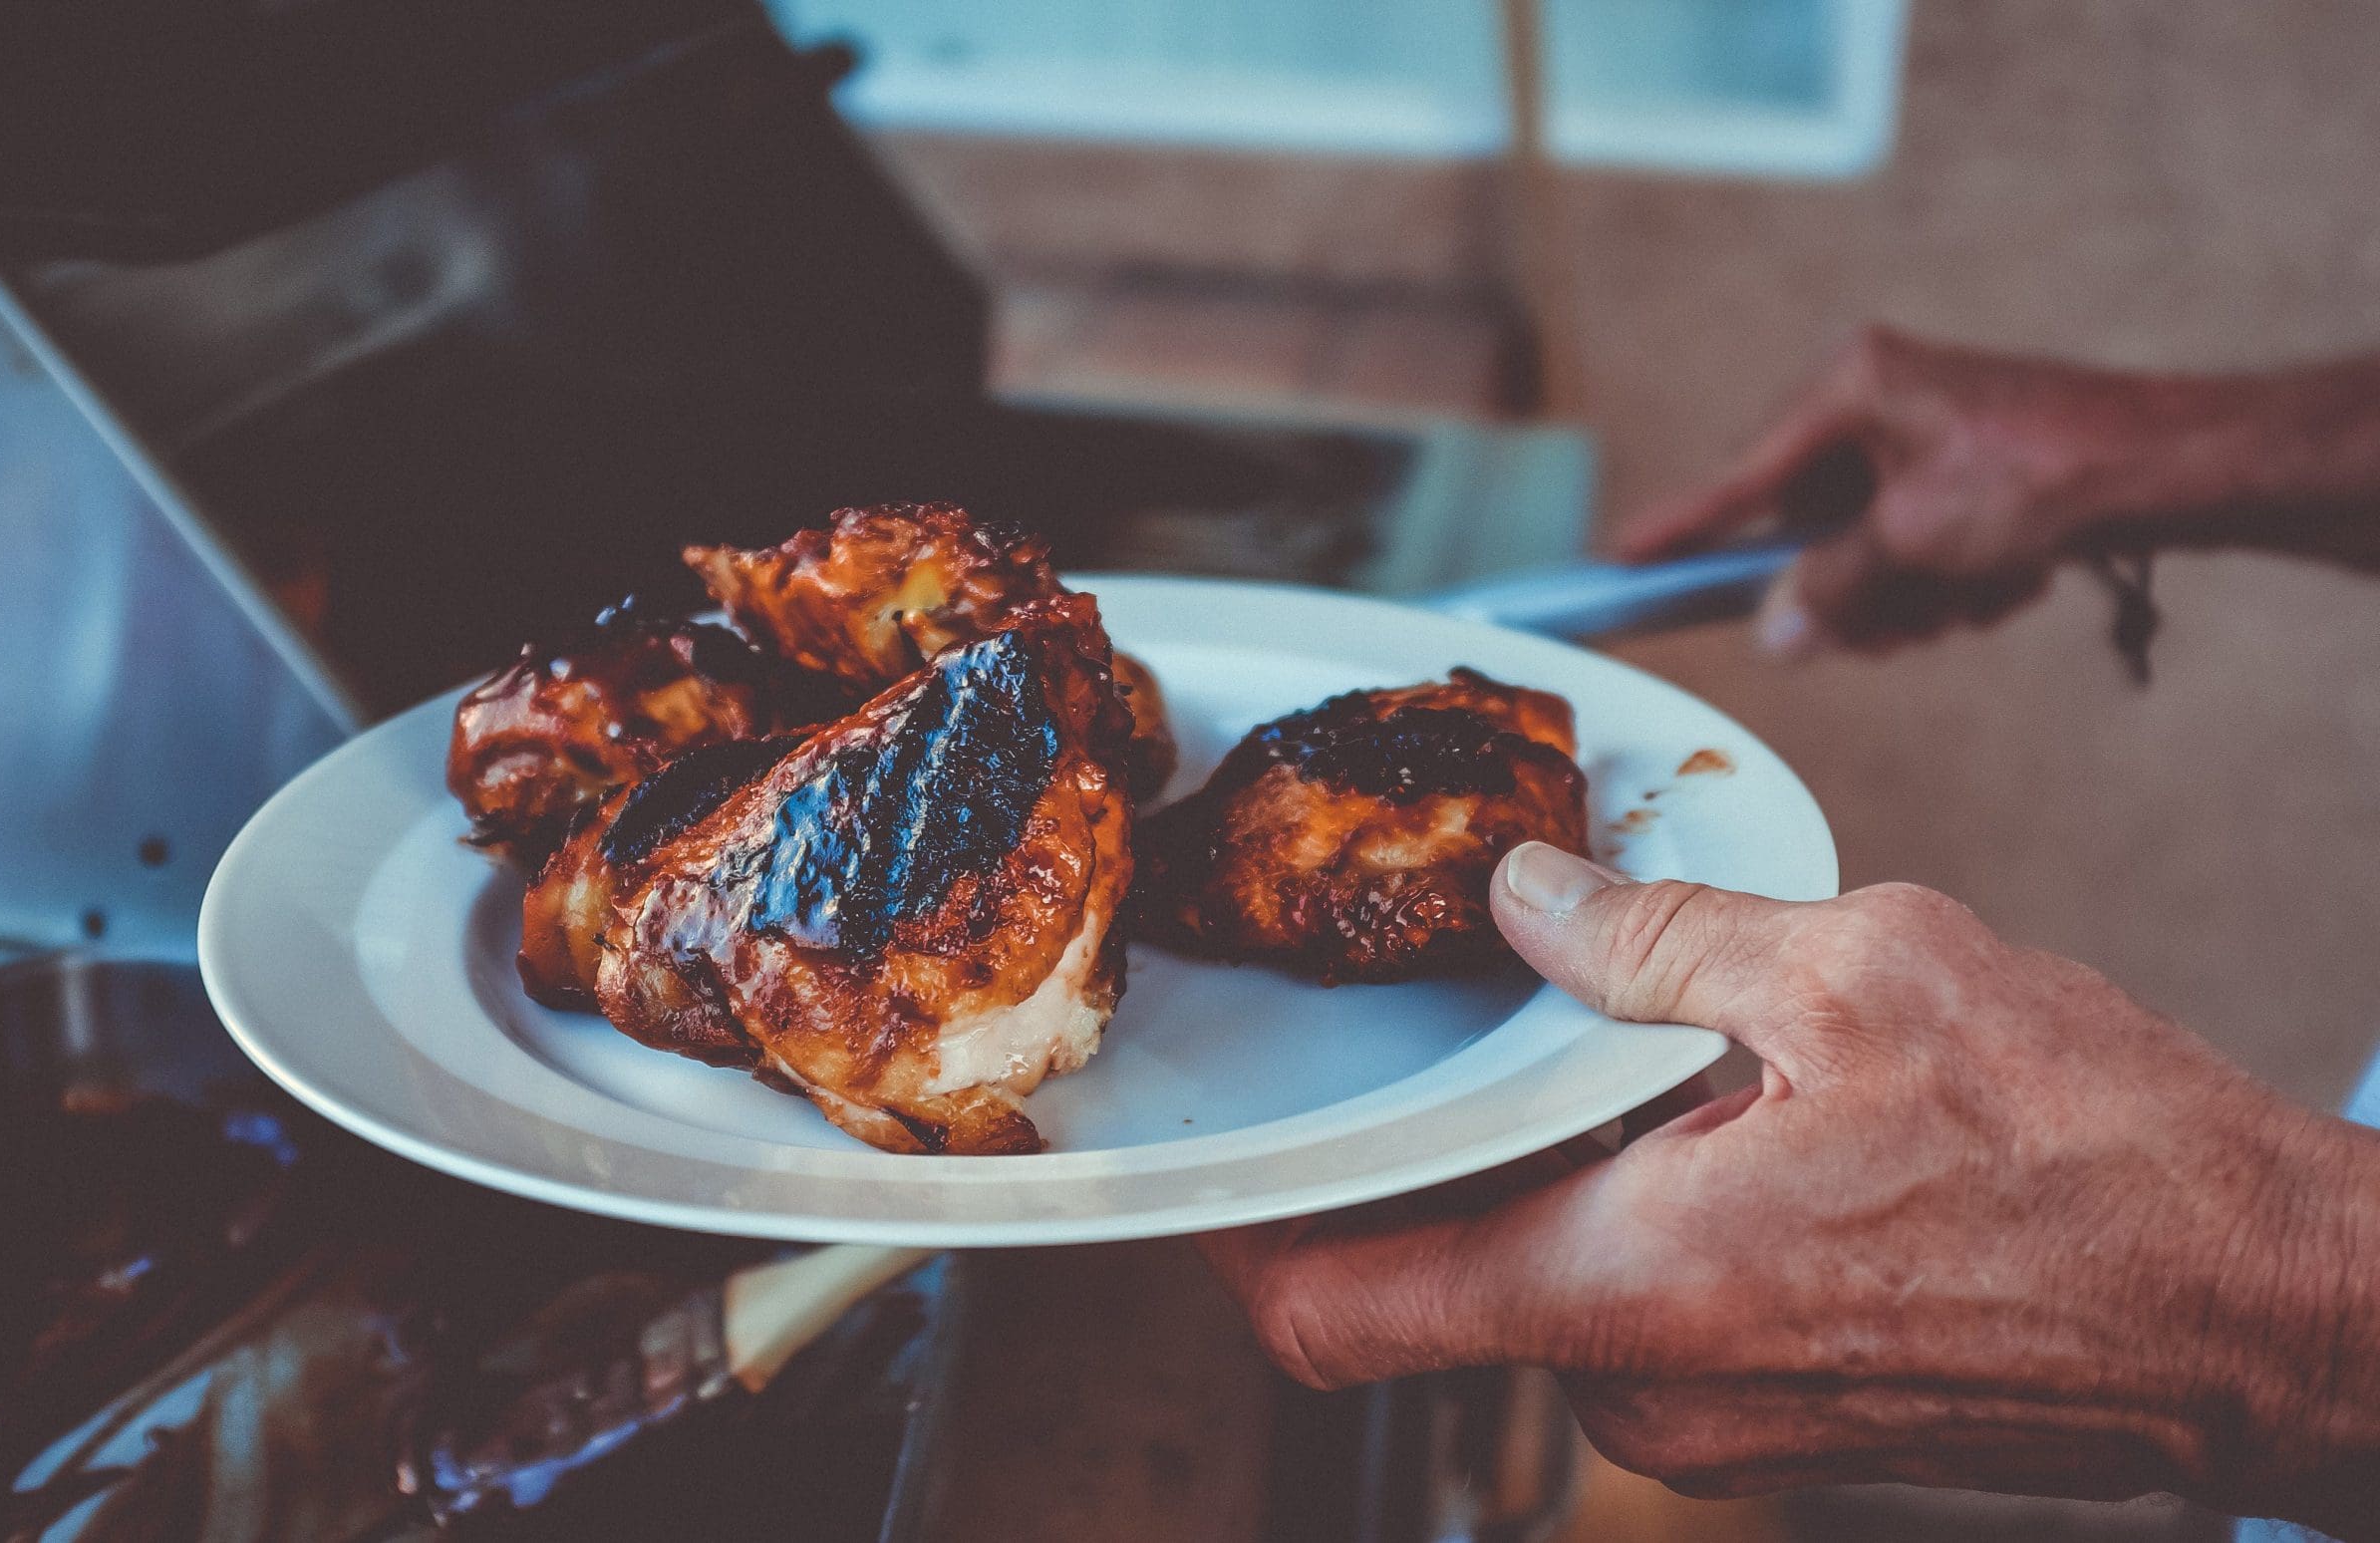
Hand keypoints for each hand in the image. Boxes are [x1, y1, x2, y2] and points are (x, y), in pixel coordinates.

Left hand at [1199, 844, 2379, 1534]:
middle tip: (1451, 1028)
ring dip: (1551, 1175)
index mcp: (1625, 1284)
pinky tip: (1714, 1117)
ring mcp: (1717, 1421)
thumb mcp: (1864, 971)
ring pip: (1546, 1289)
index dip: (1234, 1240)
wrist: (2270, 1308)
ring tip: (1620, 1049)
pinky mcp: (1783, 1419)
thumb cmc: (2100, 1158)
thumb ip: (1657, 940)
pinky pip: (1643, 1312)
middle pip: (1438, 1278)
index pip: (1332, 1309)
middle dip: (1429, 1155)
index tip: (1198, 1166)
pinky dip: (1634, 1216)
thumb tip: (1528, 903)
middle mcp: (1649, 1386)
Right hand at [1617, 327, 2379, 655]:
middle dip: (1850, 588)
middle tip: (1888, 618)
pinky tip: (2002, 581)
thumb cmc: (2041, 476)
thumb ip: (1830, 590)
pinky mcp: (1961, 476)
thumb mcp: (1913, 542)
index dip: (1675, 530)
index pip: (1736, 478)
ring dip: (1908, 595)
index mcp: (1848, 387)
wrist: (2169, 468)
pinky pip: (1916, 555)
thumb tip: (1775, 632)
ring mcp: (1919, 440)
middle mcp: (1876, 403)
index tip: (1613, 561)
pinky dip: (1950, 584)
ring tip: (1968, 594)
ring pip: (1864, 555)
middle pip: (1805, 532)